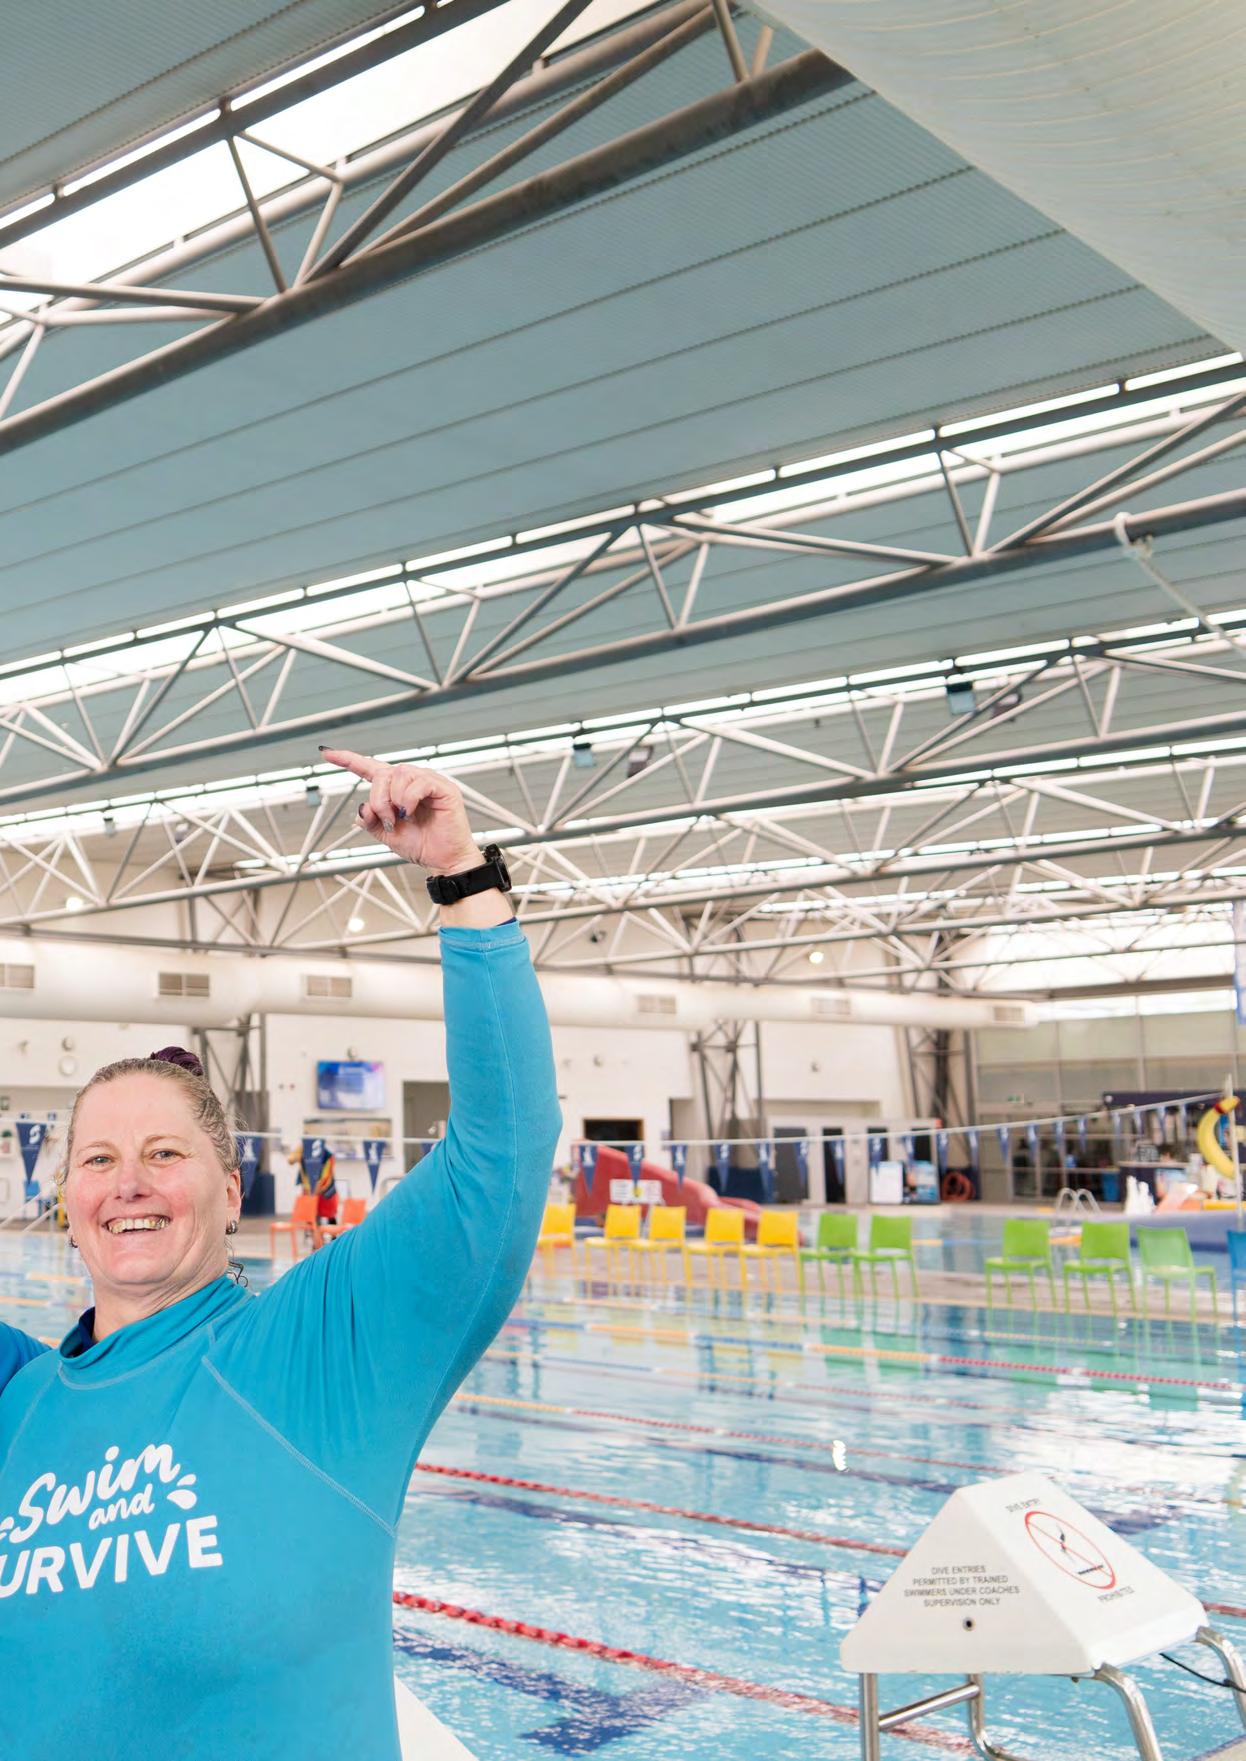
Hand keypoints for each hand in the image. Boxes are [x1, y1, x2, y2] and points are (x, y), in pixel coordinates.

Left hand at [319, 748, 479, 872]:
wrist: (444, 861)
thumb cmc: (422, 845)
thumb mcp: (386, 835)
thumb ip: (371, 821)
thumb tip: (362, 809)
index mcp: (397, 789)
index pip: (370, 768)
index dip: (348, 759)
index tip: (327, 753)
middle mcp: (412, 781)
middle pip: (383, 773)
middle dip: (378, 798)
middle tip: (387, 821)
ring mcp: (429, 782)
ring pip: (399, 774)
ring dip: (393, 800)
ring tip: (401, 819)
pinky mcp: (444, 788)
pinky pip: (419, 783)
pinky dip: (408, 799)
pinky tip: (411, 813)